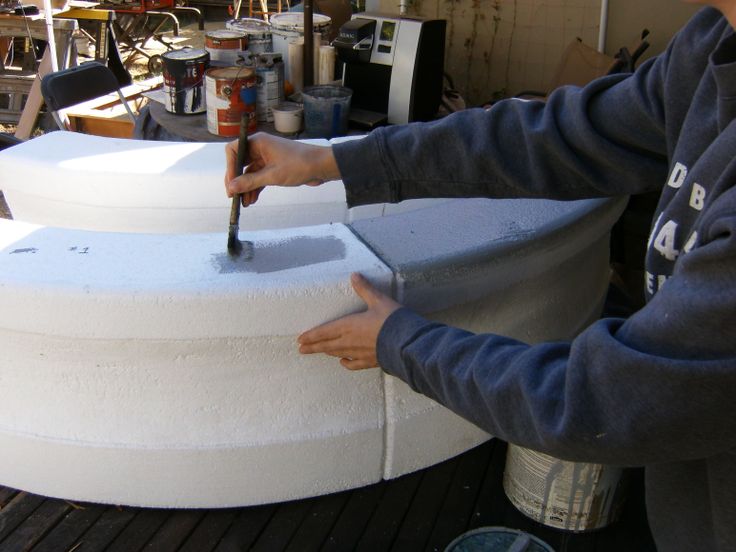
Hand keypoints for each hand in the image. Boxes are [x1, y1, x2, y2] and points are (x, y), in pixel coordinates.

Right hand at [224, 132, 340, 206]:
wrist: (321, 166)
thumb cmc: (299, 165)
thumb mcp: (272, 175)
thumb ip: (250, 182)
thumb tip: (232, 187)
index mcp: (258, 142)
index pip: (234, 150)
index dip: (229, 167)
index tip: (230, 184)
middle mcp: (260, 148)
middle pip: (240, 163)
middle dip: (237, 180)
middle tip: (234, 196)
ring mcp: (267, 158)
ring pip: (250, 173)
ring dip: (246, 187)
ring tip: (244, 203)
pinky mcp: (274, 167)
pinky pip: (259, 177)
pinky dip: (255, 188)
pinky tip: (252, 199)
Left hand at [298, 273, 401, 369]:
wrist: (406, 343)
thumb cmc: (392, 320)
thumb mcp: (378, 300)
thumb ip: (365, 289)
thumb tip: (354, 275)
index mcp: (348, 326)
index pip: (324, 332)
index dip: (311, 336)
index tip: (300, 339)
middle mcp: (349, 342)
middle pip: (326, 345)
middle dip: (313, 347)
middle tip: (301, 349)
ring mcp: (358, 353)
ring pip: (337, 354)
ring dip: (327, 353)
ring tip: (320, 352)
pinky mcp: (369, 361)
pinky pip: (353, 364)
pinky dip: (346, 363)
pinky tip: (343, 362)